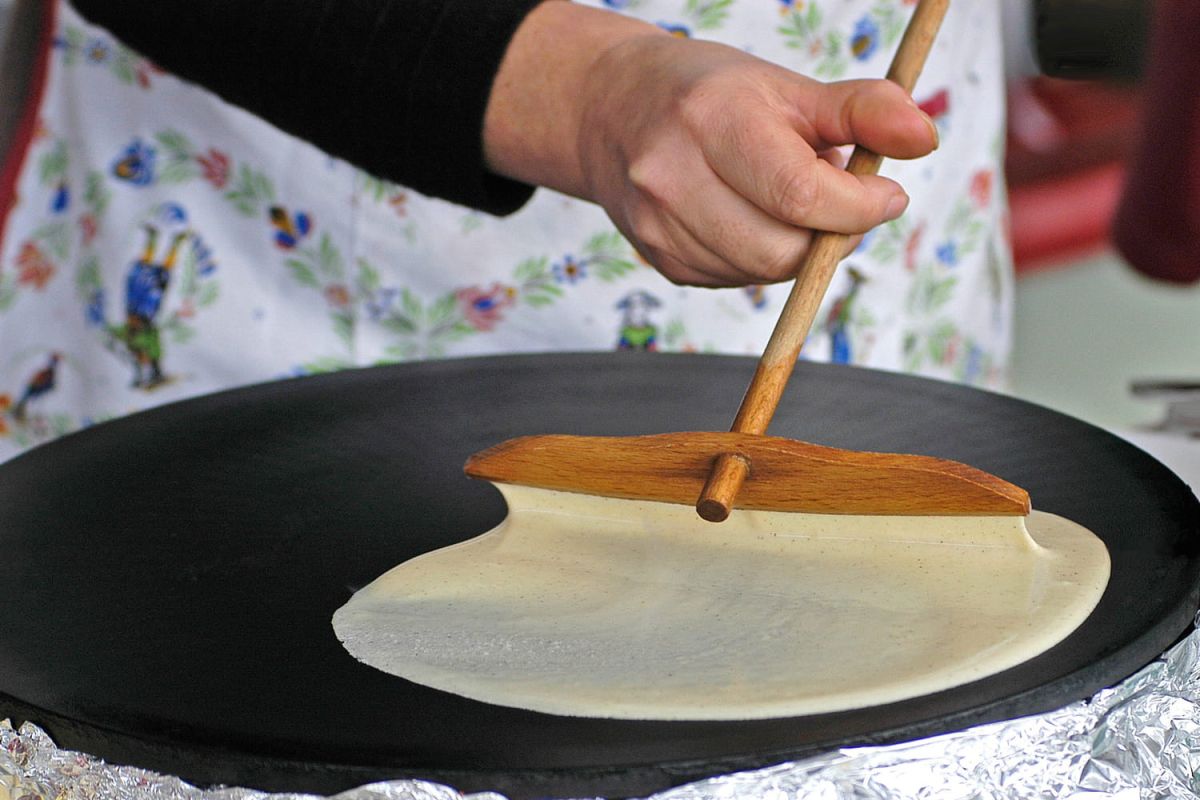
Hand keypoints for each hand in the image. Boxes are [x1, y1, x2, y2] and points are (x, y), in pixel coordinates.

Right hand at [484, 2, 938, 286]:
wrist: (613, 110)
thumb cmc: (711, 94)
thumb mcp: (786, 86)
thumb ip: (862, 110)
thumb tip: (925, 136)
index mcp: (711, 121)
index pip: (802, 195)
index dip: (860, 207)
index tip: (886, 195)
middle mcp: (672, 177)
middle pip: (783, 249)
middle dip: (830, 233)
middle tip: (837, 198)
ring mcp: (657, 226)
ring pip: (761, 272)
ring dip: (797, 247)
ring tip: (789, 201)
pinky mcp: (659, 259)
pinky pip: (735, 280)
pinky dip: (761, 258)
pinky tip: (751, 218)